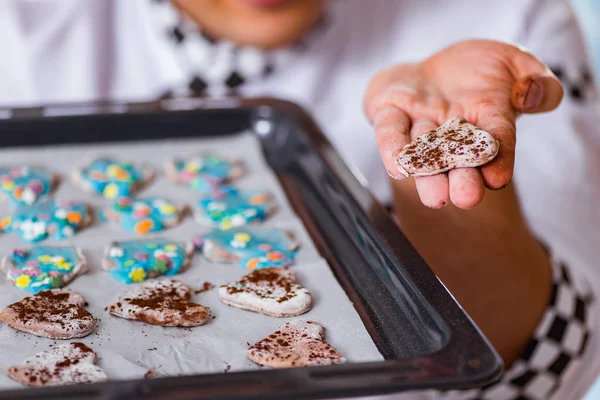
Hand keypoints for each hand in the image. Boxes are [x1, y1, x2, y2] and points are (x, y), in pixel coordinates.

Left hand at [364, 39, 562, 208]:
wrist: (433, 63)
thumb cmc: (481, 67)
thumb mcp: (517, 62)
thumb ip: (538, 81)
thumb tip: (528, 93)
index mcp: (487, 119)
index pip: (497, 141)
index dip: (499, 160)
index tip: (497, 178)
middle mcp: (451, 128)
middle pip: (457, 158)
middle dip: (461, 179)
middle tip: (465, 199)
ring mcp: (419, 121)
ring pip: (422, 151)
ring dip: (427, 175)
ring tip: (435, 198)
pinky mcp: (389, 111)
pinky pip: (390, 130)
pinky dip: (392, 147)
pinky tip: (397, 166)